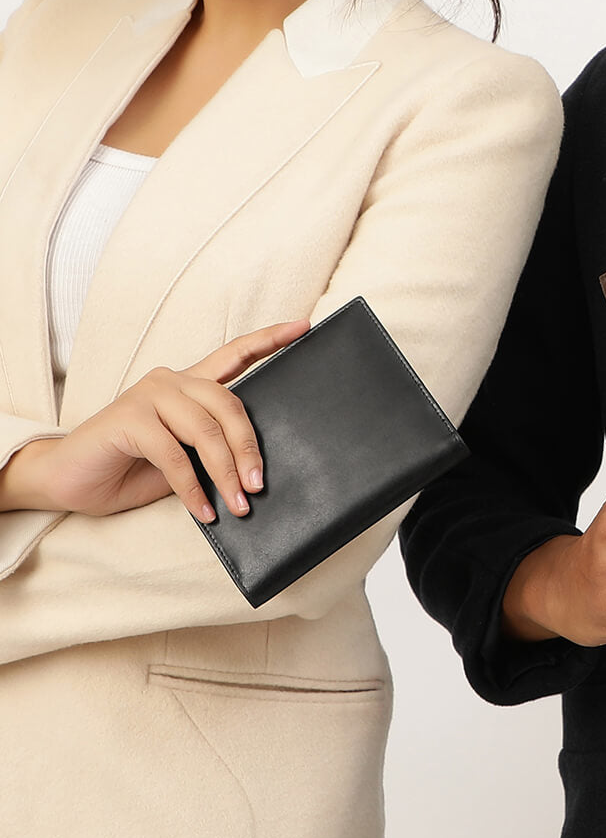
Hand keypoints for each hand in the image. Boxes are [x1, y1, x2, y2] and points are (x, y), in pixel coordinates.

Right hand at [0, 320, 309, 519]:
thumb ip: (214, 450)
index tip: (303, 326)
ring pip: (205, 431)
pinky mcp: (129, 418)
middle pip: (230, 405)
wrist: (70, 481)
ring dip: (225, 473)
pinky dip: (193, 488)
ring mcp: (149, 395)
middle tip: (258, 485)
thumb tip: (258, 472)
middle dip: (249, 449)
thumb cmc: (132, 469)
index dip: (270, 339)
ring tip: (238, 505)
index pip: (235, 354)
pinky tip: (204, 511)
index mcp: (189, 385)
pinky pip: (175, 456)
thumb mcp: (185, 458)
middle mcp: (171, 381)